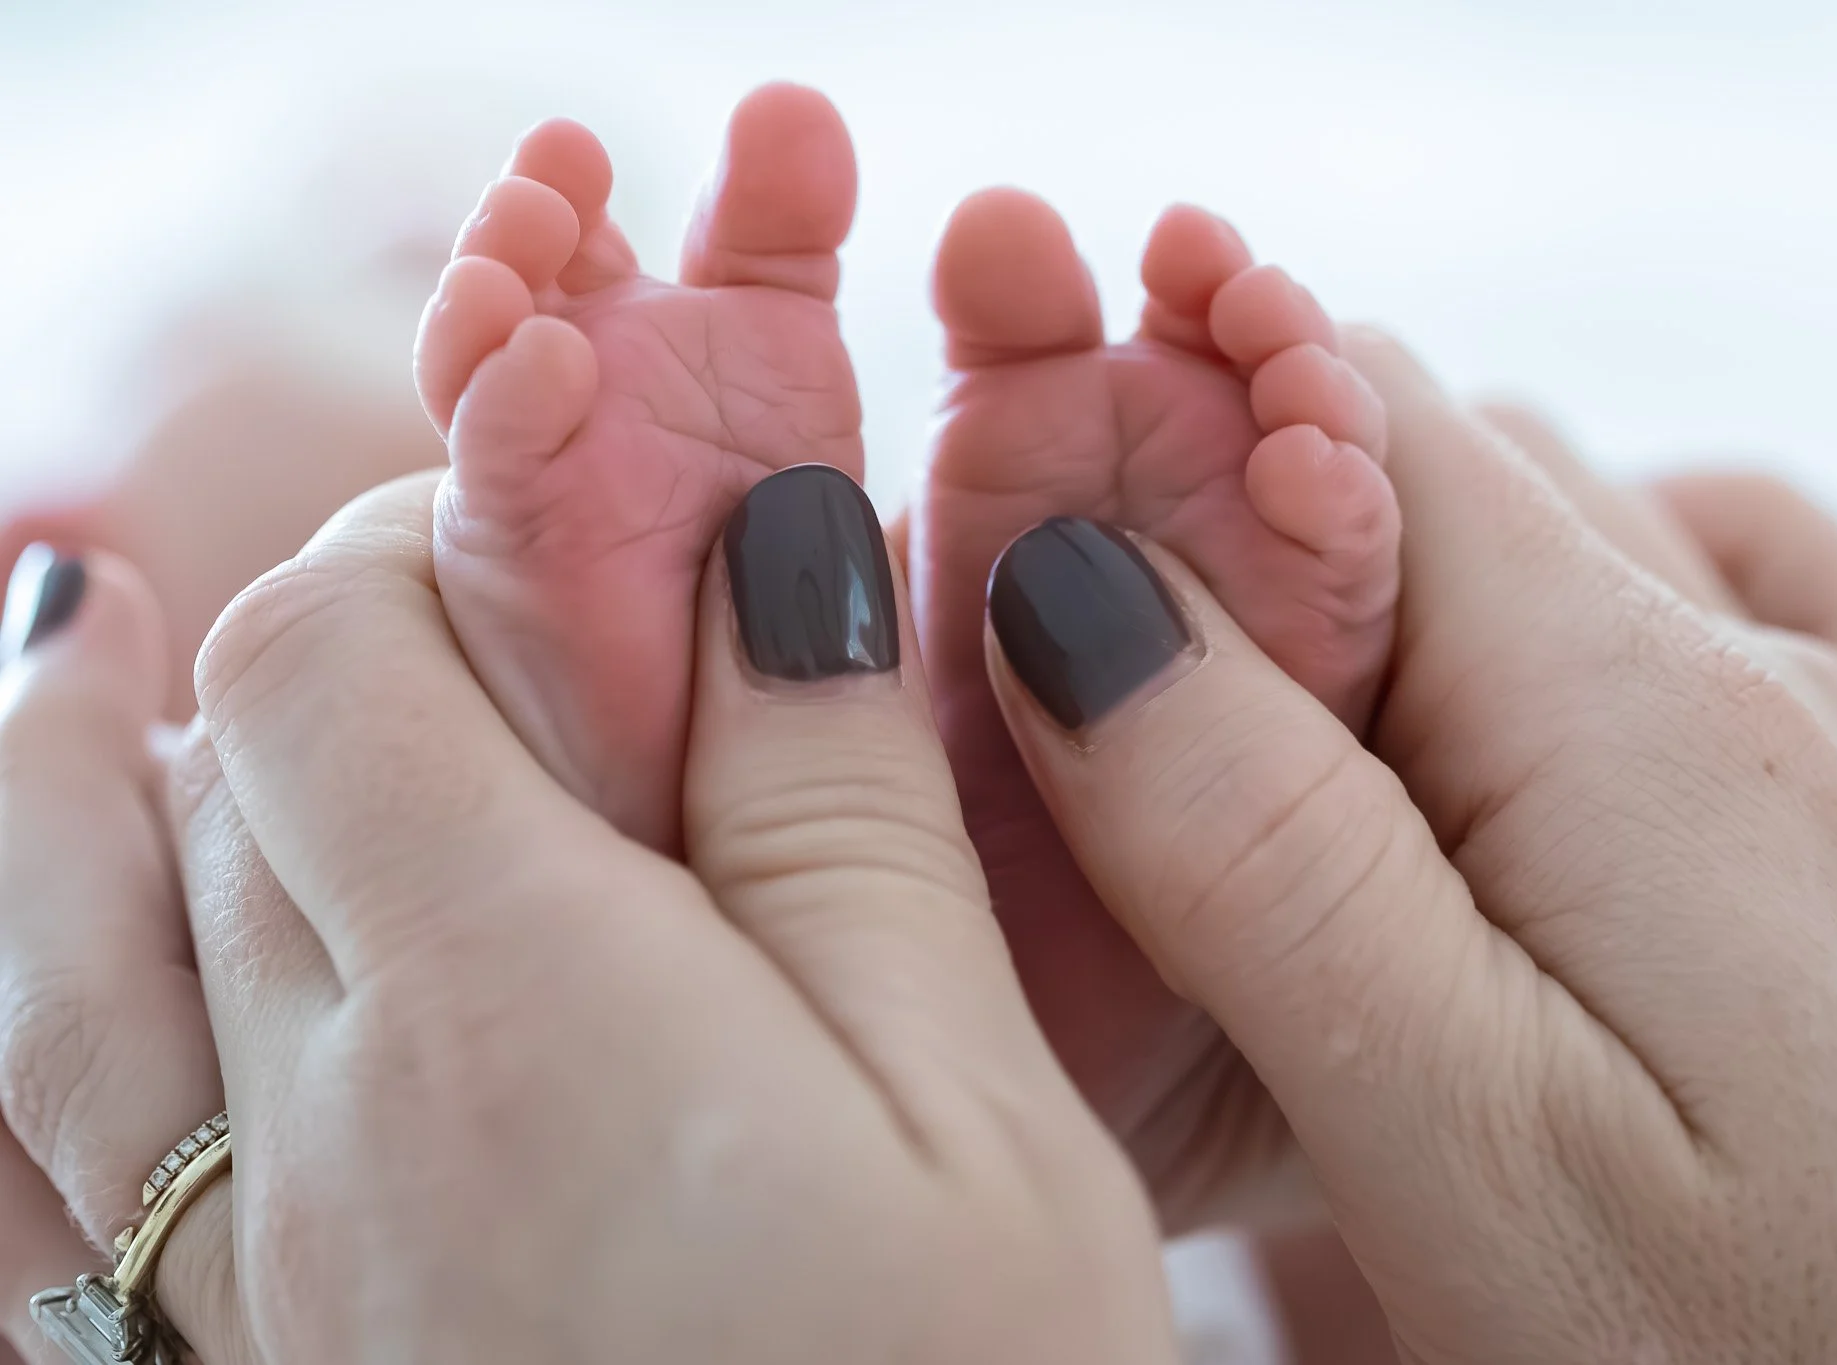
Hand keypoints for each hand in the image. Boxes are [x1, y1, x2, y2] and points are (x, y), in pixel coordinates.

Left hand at [0, 470, 1177, 1363]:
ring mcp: (257, 1269)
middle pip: (235, 763)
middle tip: (499, 613)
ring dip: (134, 778)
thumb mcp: (977, 1111)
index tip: (579, 520)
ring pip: (102, 934)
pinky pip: (63, 1142)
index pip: (345, 644)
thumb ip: (841, 810)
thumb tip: (767, 545)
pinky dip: (63, 981)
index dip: (442, 532)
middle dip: (354, 639)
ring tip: (105, 663)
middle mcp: (325, 1120)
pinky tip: (103, 937)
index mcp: (516, 1008)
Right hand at [978, 329, 1836, 1360]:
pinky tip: (1511, 672)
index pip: (1355, 417)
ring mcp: (1824, 734)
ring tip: (1241, 724)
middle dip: (1228, 504)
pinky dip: (1567, 578)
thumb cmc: (1744, 1359)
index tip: (1021, 502)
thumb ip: (1255, 847)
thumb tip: (1077, 588)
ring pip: (1540, 517)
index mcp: (1632, 709)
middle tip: (1084, 666)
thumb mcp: (1455, 1135)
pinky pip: (1719, 578)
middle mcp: (1746, 673)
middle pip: (1431, 461)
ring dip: (1362, 559)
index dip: (1166, 422)